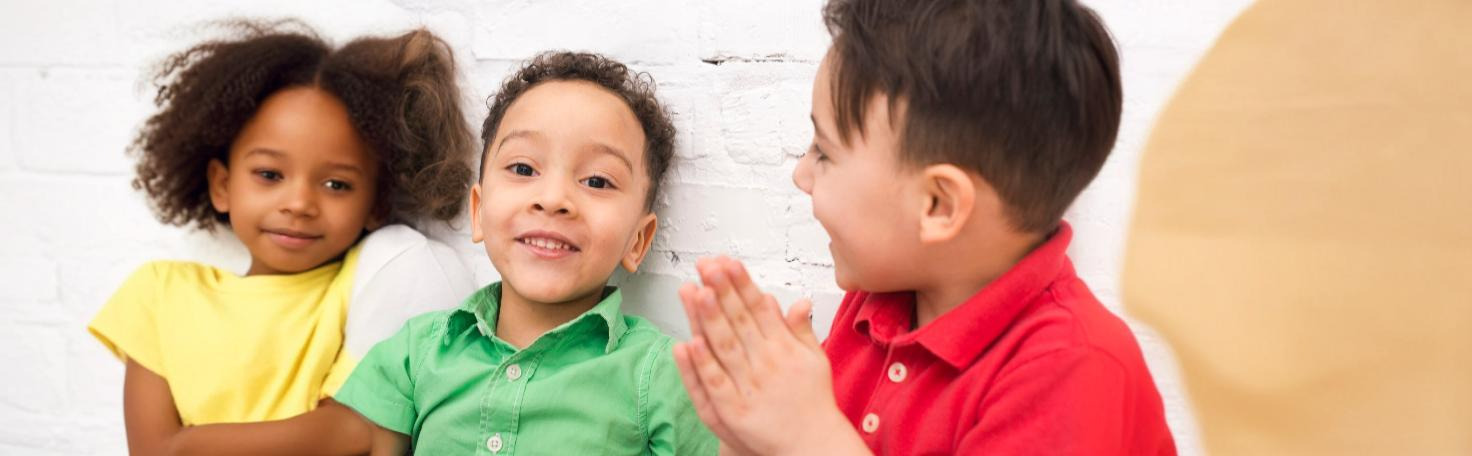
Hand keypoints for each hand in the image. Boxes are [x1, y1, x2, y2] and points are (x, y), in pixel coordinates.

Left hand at [672, 257, 867, 455]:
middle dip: (722, 291)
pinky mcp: (735, 410)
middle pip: (740, 320)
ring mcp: (750, 385)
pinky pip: (716, 383)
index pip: (759, 308)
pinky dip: (703, 364)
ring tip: (697, 292)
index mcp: (785, 348)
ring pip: (725, 347)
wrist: (813, 444)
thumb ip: (802, 330)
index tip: (728, 262)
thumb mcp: (815, 360)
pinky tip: (689, 344)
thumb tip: (797, 301)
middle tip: (706, 265)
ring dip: (710, 319)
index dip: (741, 284)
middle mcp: (767, 362)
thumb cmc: (813, 401)